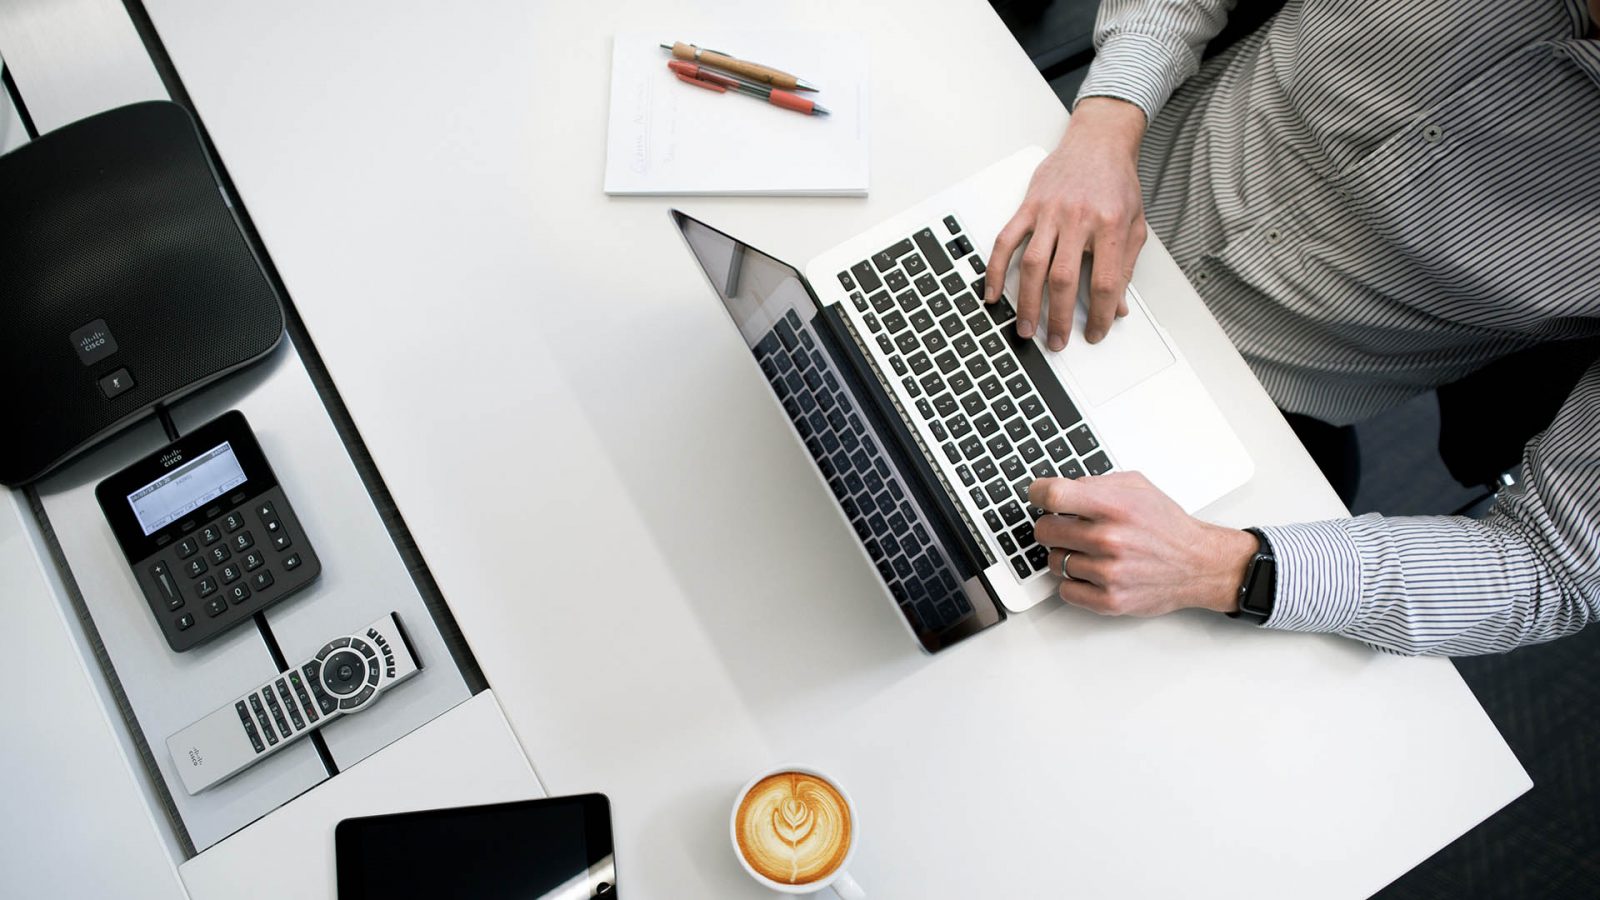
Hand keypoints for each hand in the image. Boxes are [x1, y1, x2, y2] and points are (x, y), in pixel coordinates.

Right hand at [986, 97, 1148, 349]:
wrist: (1098, 142)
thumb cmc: (1116, 182)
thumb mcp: (1134, 224)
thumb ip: (1125, 266)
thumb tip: (1118, 306)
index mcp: (1109, 225)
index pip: (1104, 281)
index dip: (1101, 314)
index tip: (1096, 332)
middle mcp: (1078, 218)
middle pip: (1063, 279)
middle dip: (1059, 317)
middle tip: (1057, 341)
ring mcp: (1049, 212)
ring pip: (1032, 265)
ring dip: (1027, 302)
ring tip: (1026, 328)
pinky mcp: (1028, 207)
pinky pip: (1006, 241)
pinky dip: (995, 269)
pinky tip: (992, 293)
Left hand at [1028, 472, 1256, 616]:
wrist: (1198, 564)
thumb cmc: (1167, 526)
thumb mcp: (1137, 487)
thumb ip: (1096, 483)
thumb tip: (1060, 488)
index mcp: (1115, 507)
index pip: (1053, 496)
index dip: (1037, 493)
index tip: (1037, 496)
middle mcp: (1110, 540)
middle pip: (1045, 530)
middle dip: (1051, 526)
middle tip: (1066, 527)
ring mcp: (1108, 573)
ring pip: (1053, 561)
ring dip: (1065, 555)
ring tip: (1089, 551)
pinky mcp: (1109, 600)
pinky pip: (1065, 590)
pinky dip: (1073, 582)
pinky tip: (1091, 572)